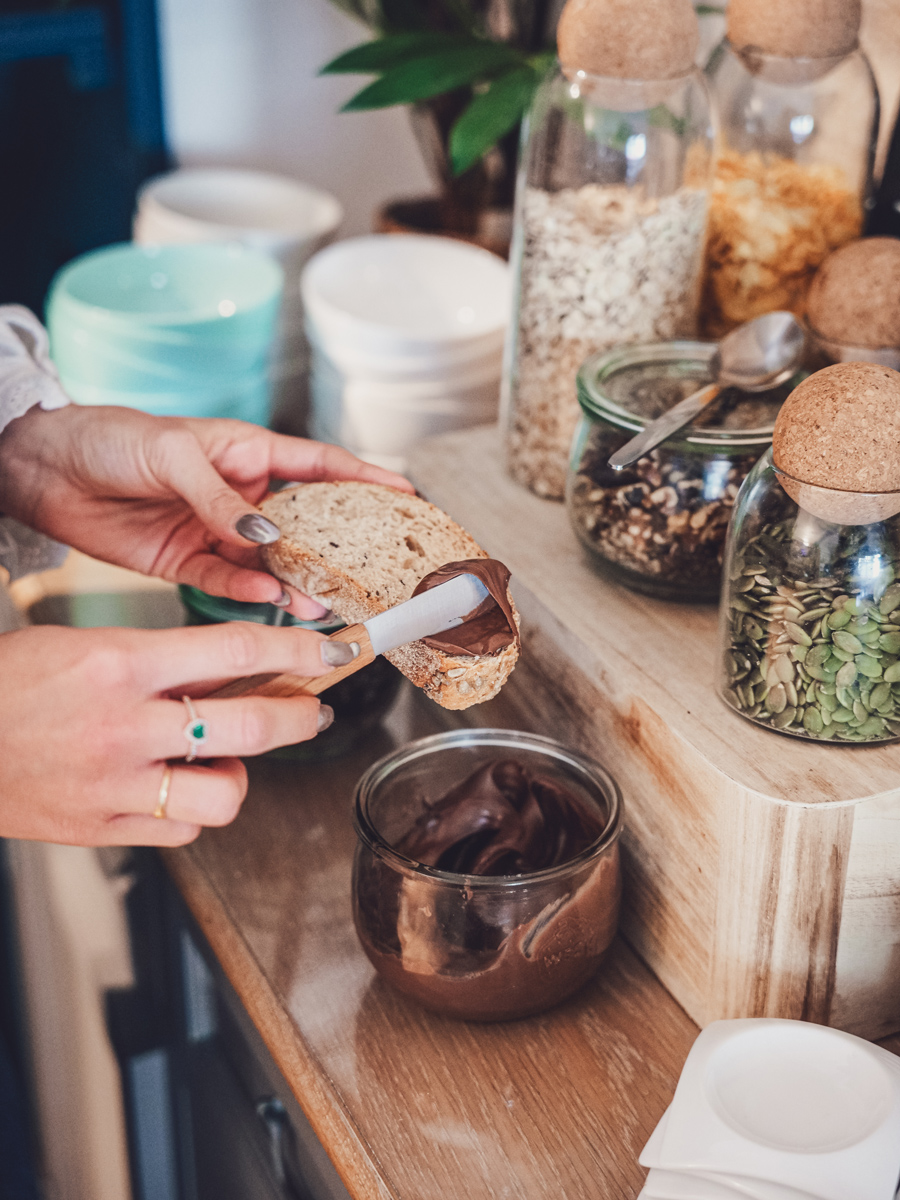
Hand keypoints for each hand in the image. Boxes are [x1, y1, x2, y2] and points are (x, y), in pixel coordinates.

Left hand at [0, 405, 413, 618]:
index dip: (366, 479)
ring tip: (319, 604)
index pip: (321, 466)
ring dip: (296, 583)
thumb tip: (267, 535)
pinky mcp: (186, 562)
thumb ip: (220, 498)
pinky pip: (229, 582)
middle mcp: (240, 494)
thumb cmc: (109, 437)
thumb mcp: (172, 453)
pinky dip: (250, 593)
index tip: (407, 497)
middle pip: (304, 525)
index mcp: (247, 451)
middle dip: (338, 548)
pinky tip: (268, 601)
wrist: (44, 469)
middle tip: (368, 573)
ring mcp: (216, 531)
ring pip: (272, 563)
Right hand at [0, 620, 345, 845]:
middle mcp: (123, 726)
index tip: (329, 651)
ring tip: (219, 756)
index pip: (236, 650)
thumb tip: (236, 666)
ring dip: (239, 773)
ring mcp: (114, 785)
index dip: (296, 650)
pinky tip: (176, 787)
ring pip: (225, 792)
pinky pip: (183, 828)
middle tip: (314, 711)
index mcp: (118, 664)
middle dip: (300, 716)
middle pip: (250, 723)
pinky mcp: (102, 828)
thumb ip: (159, 658)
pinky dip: (192, 810)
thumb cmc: (9, 686)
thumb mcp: (83, 644)